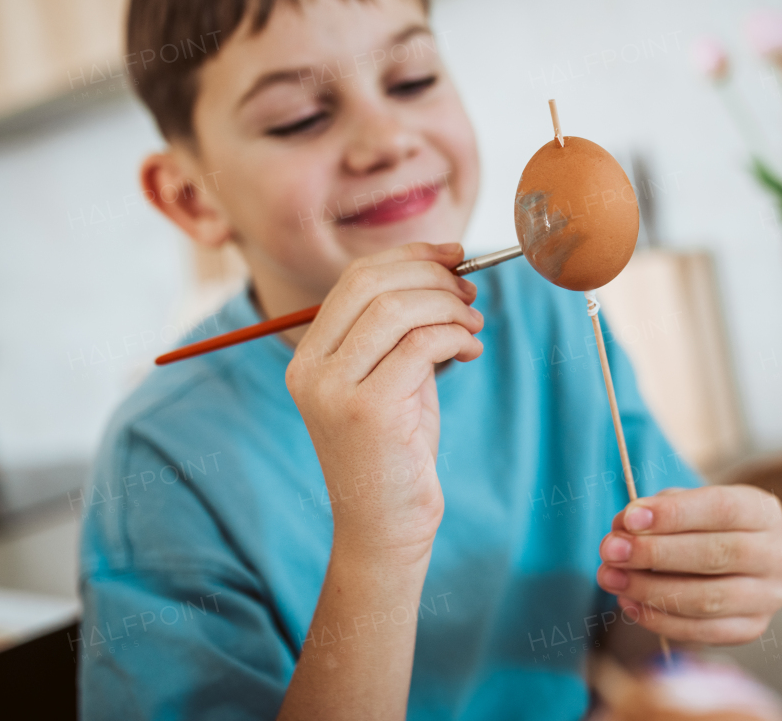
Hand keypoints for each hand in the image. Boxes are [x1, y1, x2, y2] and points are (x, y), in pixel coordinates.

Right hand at [285, 242, 483, 561]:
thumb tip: (446, 270)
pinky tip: (469, 350)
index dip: (409, 257)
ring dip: (449, 307)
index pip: (355, 279)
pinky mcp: (367, 411)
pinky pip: (420, 345)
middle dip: (432, 277)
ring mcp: (333, 390)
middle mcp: (311, 369)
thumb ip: (403, 331)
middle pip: (372, 285)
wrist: (386, 526)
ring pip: (398, 310)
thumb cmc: (396, 451)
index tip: (453, 256)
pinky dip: (453, 336)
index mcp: (308, 356)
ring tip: (473, 326)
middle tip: (469, 293)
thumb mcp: (393, 378)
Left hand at [596, 485, 781, 643]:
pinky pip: (703, 631)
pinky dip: (660, 619)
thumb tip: (623, 528)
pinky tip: (629, 604)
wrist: (731, 555)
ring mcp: (769, 597)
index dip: (673, 515)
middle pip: (716, 555)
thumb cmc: (700, 523)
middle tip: (610, 551)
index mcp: (763, 511)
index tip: (629, 518)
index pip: (721, 509)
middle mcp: (776, 554)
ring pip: (708, 599)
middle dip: (655, 554)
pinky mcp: (752, 628)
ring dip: (650, 590)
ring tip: (611, 578)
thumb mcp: (683, 503)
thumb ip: (655, 511)